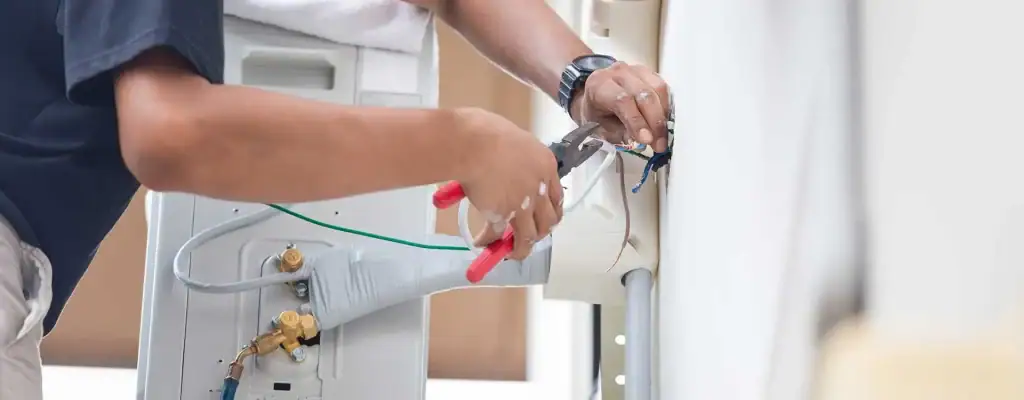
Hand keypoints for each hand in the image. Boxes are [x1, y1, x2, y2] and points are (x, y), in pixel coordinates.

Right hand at [454, 107, 563, 259]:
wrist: (470, 143)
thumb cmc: (484, 132)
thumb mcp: (512, 139)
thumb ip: (516, 158)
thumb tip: (505, 166)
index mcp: (545, 165)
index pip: (557, 195)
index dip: (550, 210)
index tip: (542, 217)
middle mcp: (540, 187)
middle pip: (550, 220)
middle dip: (540, 232)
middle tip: (527, 236)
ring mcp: (523, 204)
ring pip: (530, 236)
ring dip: (521, 248)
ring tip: (510, 252)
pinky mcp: (503, 216)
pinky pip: (497, 236)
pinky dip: (490, 243)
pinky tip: (482, 244)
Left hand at [574, 62, 671, 152]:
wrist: (596, 95)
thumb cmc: (597, 113)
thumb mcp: (601, 127)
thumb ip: (621, 133)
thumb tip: (644, 139)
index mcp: (600, 85)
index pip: (623, 100)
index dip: (637, 121)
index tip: (646, 140)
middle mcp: (618, 73)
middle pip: (644, 94)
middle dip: (655, 122)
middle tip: (659, 144)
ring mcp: (636, 70)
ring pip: (658, 89)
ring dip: (663, 116)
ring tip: (663, 136)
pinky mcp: (649, 73)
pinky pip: (664, 88)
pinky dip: (666, 108)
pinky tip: (664, 122)